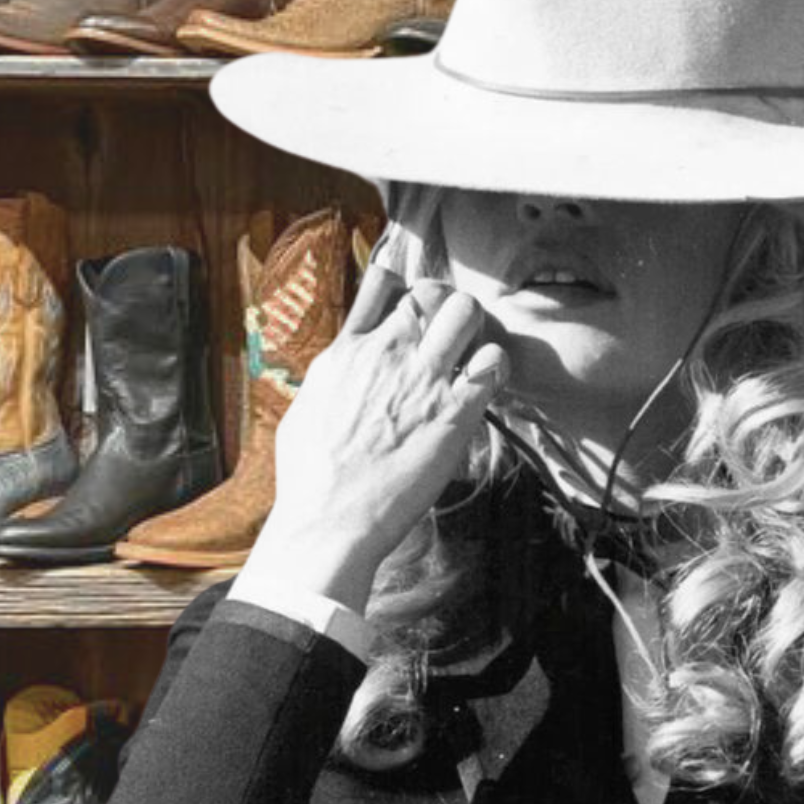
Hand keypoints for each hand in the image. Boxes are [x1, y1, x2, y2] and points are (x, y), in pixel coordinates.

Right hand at [237, 262, 509, 615]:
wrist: (328, 520)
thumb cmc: (310, 476)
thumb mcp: (307, 407)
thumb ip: (333, 376)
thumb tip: (339, 366)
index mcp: (349, 351)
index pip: (383, 283)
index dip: (405, 287)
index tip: (412, 305)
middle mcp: (387, 354)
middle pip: (432, 292)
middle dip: (447, 306)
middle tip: (451, 335)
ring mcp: (422, 380)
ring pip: (466, 312)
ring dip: (475, 327)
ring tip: (472, 353)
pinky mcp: (454, 413)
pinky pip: (493, 363)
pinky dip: (496, 366)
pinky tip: (487, 384)